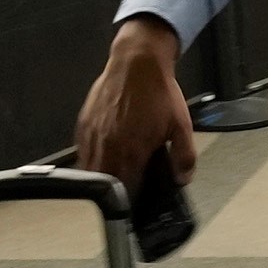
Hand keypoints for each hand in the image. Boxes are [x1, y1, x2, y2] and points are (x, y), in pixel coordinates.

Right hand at [76, 14, 199, 188]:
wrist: (137, 61)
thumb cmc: (158, 91)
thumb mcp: (181, 125)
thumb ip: (185, 157)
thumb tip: (182, 179)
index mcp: (131, 150)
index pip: (124, 189)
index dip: (130, 201)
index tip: (134, 206)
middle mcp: (107, 146)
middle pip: (103, 184)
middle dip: (113, 194)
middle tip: (124, 196)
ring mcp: (92, 135)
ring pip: (89, 170)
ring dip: (100, 180)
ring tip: (112, 182)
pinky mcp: (84, 124)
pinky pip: (82, 153)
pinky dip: (90, 161)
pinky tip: (103, 160)